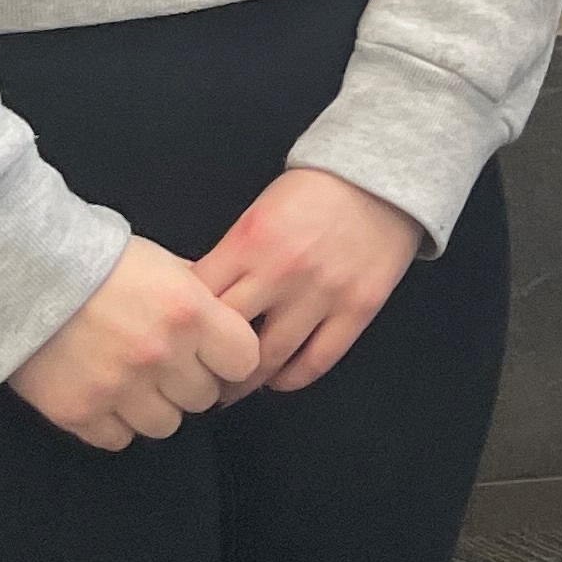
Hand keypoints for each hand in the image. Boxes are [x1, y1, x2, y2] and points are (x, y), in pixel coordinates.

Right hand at [10, 240, 260, 450]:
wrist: (25, 273)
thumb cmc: (100, 261)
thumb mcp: (163, 262)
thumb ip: (199, 294)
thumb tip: (227, 320)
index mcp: (189, 312)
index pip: (244, 361)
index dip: (231, 358)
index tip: (216, 355)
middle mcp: (161, 355)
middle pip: (204, 398)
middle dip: (190, 381)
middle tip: (166, 363)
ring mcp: (120, 389)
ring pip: (165, 426)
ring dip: (154, 406)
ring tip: (133, 379)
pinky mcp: (80, 414)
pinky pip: (119, 439)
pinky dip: (115, 422)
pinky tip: (104, 392)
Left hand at [194, 166, 424, 395]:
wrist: (381, 174)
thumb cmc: (313, 192)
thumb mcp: (258, 212)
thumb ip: (231, 257)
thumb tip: (202, 307)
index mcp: (250, 240)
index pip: (198, 301)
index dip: (182, 327)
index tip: (179, 342)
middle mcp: (283, 270)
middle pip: (227, 338)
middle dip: (206, 364)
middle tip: (198, 376)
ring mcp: (323, 293)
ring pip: (269, 360)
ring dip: (245, 382)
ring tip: (233, 387)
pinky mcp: (357, 309)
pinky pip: (316, 362)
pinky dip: (290, 379)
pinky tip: (279, 377)